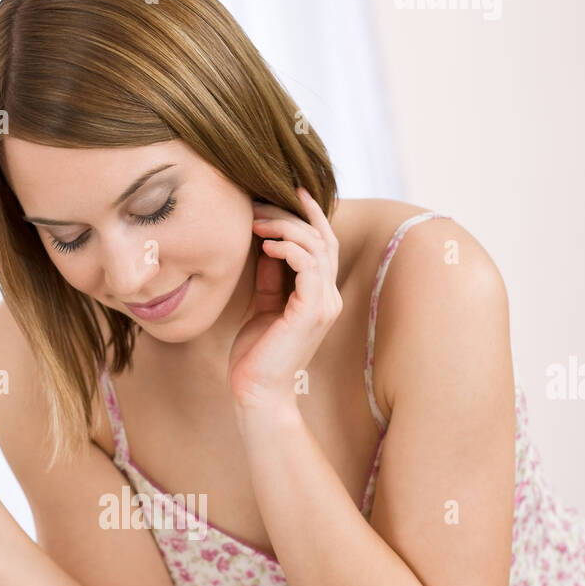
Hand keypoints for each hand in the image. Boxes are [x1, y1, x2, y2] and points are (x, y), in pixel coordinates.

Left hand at [228, 188, 342, 412]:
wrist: (256, 394)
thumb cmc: (256, 356)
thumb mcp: (262, 306)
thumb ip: (270, 277)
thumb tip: (267, 244)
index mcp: (320, 296)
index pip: (322, 243)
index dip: (308, 214)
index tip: (285, 191)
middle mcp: (329, 298)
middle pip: (321, 237)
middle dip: (290, 214)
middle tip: (258, 203)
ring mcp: (324, 304)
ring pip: (316, 246)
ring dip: (285, 227)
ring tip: (255, 222)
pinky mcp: (312, 311)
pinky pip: (308, 265)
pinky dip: (288, 248)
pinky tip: (266, 245)